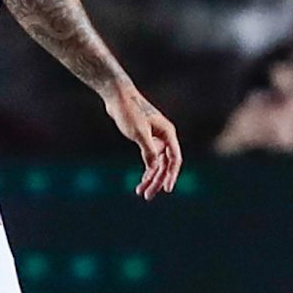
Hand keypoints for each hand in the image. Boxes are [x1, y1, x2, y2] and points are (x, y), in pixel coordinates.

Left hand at [105, 83, 184, 199]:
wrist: (118, 97)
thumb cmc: (129, 111)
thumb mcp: (139, 133)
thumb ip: (148, 151)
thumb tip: (154, 168)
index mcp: (168, 134)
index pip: (174, 159)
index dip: (171, 175)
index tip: (166, 189)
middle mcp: (164, 137)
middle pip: (165, 164)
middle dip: (157, 181)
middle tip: (148, 196)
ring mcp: (155, 139)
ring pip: (157, 163)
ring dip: (150, 178)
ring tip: (141, 192)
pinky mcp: (146, 139)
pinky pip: (150, 159)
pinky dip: (146, 170)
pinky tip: (141, 181)